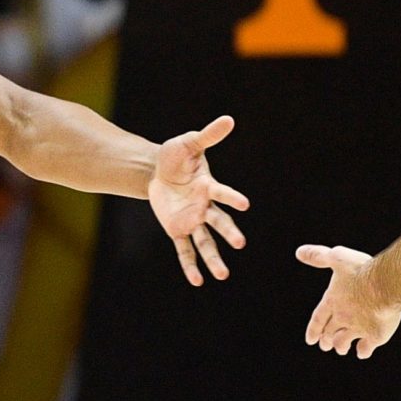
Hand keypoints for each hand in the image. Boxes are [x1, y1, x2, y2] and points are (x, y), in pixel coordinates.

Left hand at [147, 115, 248, 284]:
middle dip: (228, 232)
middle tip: (240, 243)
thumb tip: (229, 119)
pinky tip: (197, 280)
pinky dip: (190, 265)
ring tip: (223, 275)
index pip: (222, 193)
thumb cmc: (176, 157)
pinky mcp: (178, 229)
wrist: (156, 171)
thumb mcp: (188, 144)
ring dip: (213, 258)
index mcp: (208, 186)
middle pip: (218, 222)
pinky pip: (185, 250)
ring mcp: (192, 220)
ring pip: (205, 242)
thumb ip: (208, 135)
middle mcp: (204, 207)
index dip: (232, 198)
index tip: (244, 205)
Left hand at [297, 244, 400, 358]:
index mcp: (333, 301)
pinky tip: (362, 352)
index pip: (319, 318)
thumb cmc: (362, 270)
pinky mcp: (375, 335)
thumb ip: (318, 256)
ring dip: (341, 346)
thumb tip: (299, 252)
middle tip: (325, 346)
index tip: (310, 340)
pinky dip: (363, 351)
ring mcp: (358, 328)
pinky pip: (366, 347)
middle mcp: (342, 317)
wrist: (385, 285)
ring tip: (341, 349)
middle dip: (327, 339)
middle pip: (330, 332)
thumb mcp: (337, 257)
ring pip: (344, 342)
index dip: (314, 329)